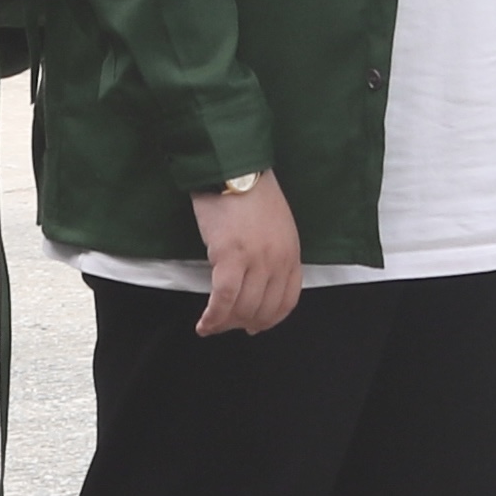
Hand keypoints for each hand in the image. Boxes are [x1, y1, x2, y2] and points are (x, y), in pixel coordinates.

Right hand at [190, 177, 301, 337]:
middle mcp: (278, 261)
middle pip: (263, 310)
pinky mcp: (229, 257)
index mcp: (291, 254)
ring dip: (225, 324)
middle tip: (226, 326)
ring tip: (211, 326)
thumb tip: (260, 285)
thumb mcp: (278, 226)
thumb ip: (275, 255)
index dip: (269, 320)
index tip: (255, 327)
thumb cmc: (251, 193)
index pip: (286, 302)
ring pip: (242, 308)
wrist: (233, 168)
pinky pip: (223, 299)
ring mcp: (255, 260)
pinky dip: (213, 317)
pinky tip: (204, 323)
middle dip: (243, 324)